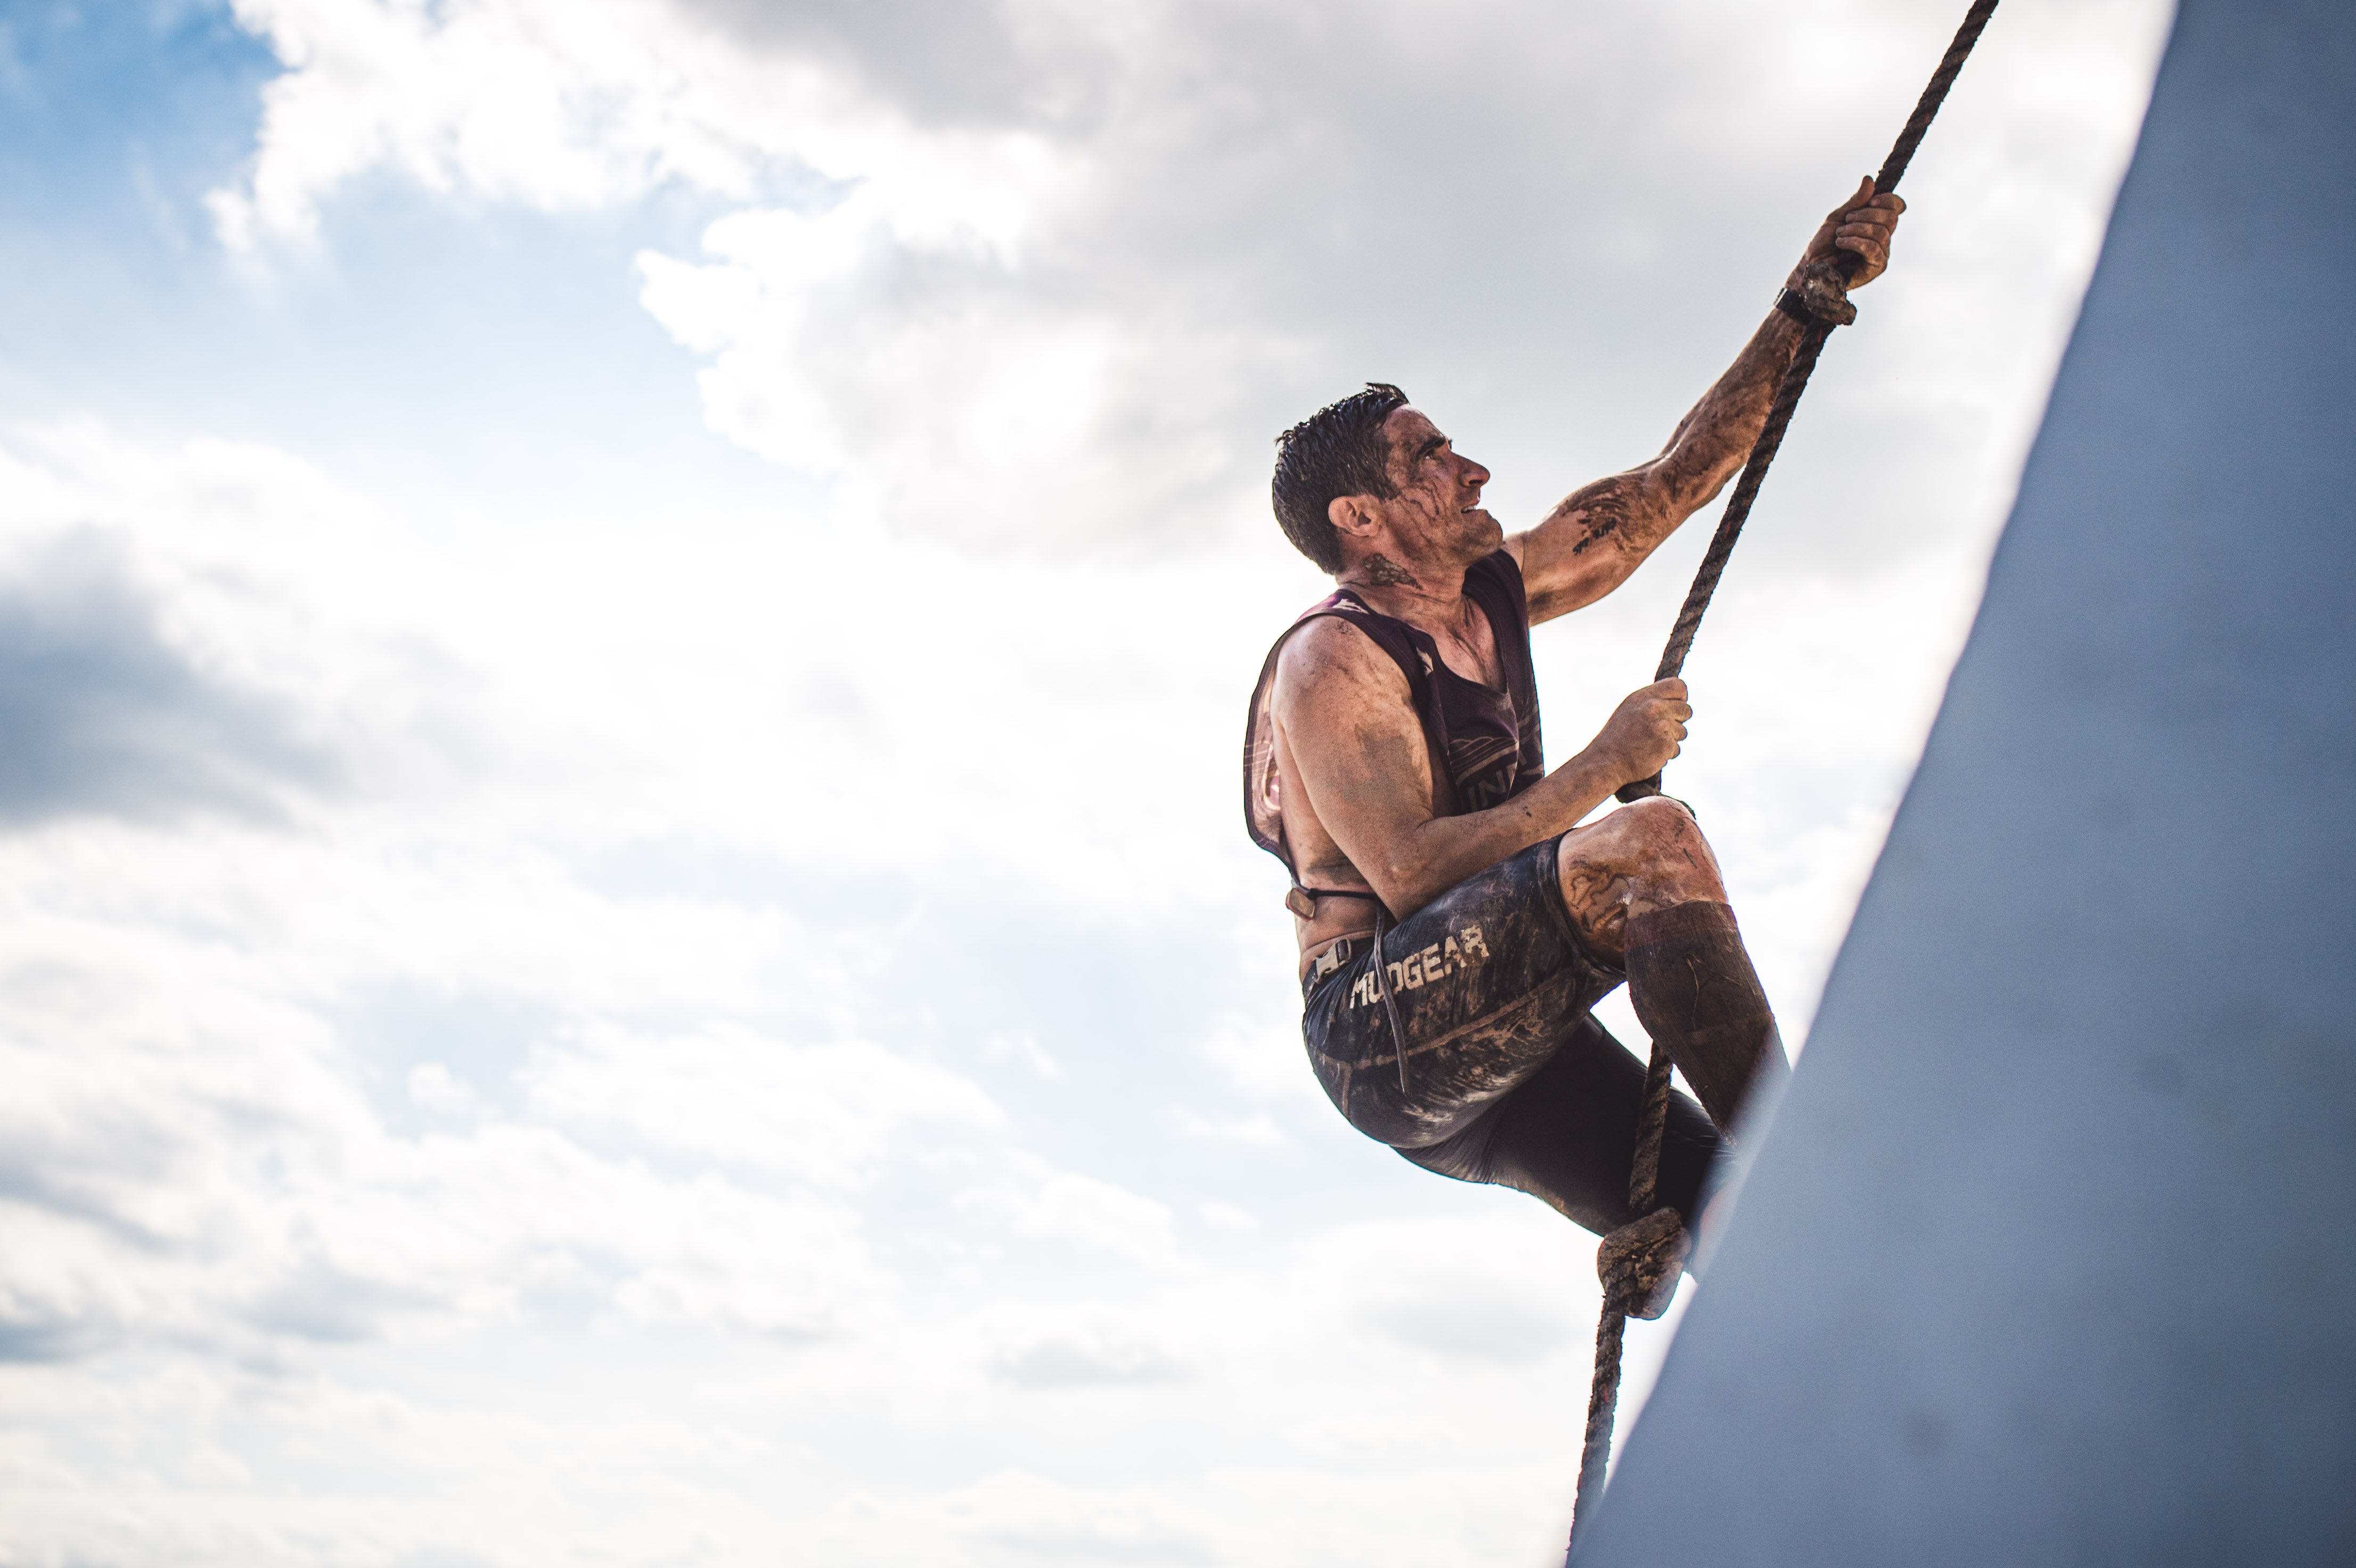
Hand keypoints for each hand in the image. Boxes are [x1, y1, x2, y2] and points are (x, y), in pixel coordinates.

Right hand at [1591, 678, 1689, 786]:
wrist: (1605, 762)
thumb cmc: (1617, 738)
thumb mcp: (1629, 710)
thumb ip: (1651, 701)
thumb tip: (1678, 700)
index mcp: (1644, 696)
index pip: (1678, 686)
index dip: (1681, 698)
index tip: (1673, 708)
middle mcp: (1654, 708)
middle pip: (1686, 710)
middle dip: (1677, 721)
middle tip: (1659, 731)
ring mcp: (1661, 726)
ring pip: (1682, 732)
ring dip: (1671, 740)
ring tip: (1649, 744)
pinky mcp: (1666, 745)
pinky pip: (1677, 749)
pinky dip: (1666, 754)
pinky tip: (1649, 754)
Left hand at [1790, 176, 1904, 289]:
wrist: (1811, 267)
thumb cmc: (1823, 244)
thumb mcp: (1838, 217)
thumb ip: (1855, 202)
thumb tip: (1869, 180)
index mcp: (1877, 222)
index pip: (1897, 206)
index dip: (1888, 200)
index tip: (1870, 201)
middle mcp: (1884, 237)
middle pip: (1891, 217)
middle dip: (1866, 215)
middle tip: (1846, 221)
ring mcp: (1882, 252)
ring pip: (1881, 233)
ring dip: (1856, 229)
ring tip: (1839, 235)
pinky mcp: (1877, 267)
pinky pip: (1873, 248)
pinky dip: (1855, 242)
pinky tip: (1841, 244)